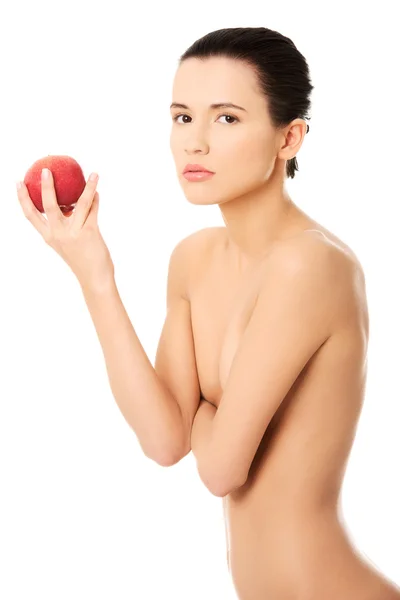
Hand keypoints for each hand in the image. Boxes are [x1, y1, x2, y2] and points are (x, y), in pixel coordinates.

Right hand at [17, 169, 114, 288]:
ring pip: (80, 203)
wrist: (94, 279)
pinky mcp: (90, 232)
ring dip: (88, 187)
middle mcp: (59, 234)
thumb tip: (70, 202)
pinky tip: (97, 190)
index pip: (31, 215)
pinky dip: (95, 199)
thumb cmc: (81, 259)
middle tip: (46, 170)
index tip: (19, 183)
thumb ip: (65, 225)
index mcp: (49, 237)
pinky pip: (93, 210)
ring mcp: (74, 233)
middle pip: (49, 206)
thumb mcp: (66, 243)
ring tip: (93, 173)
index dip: (23, 198)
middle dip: (46, 187)